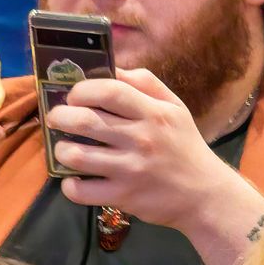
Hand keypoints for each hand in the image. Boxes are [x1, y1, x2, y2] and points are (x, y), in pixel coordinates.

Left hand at [47, 68, 237, 229]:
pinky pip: (81, 190)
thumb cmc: (185, 146)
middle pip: (84, 120)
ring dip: (60, 150)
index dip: (81, 90)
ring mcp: (131, 169)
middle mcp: (142, 139)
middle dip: (60, 116)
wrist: (205, 194)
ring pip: (76, 155)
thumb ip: (146, 83)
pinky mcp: (123, 196)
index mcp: (154, 113)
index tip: (73, 96)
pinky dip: (70, 184)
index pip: (109, 91)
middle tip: (57, 119)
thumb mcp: (175, 108)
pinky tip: (75, 179)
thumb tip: (112, 68)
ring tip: (65, 148)